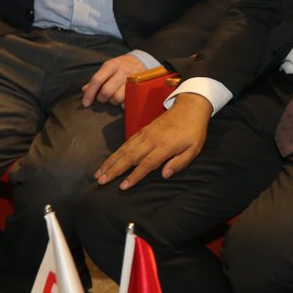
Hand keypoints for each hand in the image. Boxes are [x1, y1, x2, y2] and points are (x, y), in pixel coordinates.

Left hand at [81, 53, 145, 106]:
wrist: (140, 61)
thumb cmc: (120, 66)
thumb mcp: (108, 68)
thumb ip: (97, 79)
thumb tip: (84, 90)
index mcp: (111, 65)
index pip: (97, 80)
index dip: (90, 93)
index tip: (86, 103)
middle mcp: (122, 71)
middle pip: (106, 91)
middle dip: (102, 98)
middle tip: (103, 97)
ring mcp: (132, 79)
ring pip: (117, 98)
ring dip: (114, 101)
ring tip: (115, 96)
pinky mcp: (140, 87)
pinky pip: (128, 101)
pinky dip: (123, 103)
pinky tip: (123, 98)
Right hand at [94, 92, 211, 188]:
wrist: (190, 106)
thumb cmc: (194, 130)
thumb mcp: (194, 148)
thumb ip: (180, 163)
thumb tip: (164, 175)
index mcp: (165, 146)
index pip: (146, 164)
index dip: (134, 176)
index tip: (122, 186)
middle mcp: (152, 140)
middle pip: (129, 157)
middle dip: (114, 170)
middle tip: (100, 180)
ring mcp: (145, 134)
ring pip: (124, 149)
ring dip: (110, 161)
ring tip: (99, 173)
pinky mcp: (143, 130)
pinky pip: (127, 142)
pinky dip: (116, 151)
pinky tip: (110, 160)